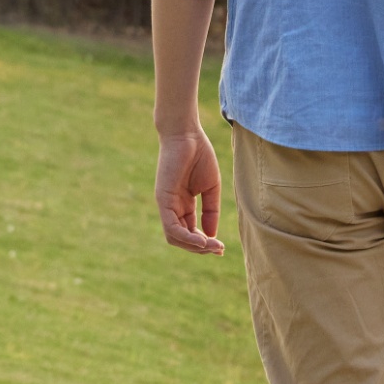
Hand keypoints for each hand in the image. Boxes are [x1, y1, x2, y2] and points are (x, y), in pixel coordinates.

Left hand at [157, 125, 224, 254]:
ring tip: (211, 246)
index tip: (221, 248)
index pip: (190, 232)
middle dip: (201, 248)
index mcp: (183, 205)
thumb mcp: (211, 188)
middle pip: (182, 239)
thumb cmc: (199, 156)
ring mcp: (166, 205)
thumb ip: (211, 210)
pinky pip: (172, 227)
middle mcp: (172, 207)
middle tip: (219, 249)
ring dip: (194, 246)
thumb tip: (211, 235)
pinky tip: (202, 241)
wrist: (187, 135)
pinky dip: (186, 238)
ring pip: (175, 237)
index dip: (204, 244)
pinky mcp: (163, 200)